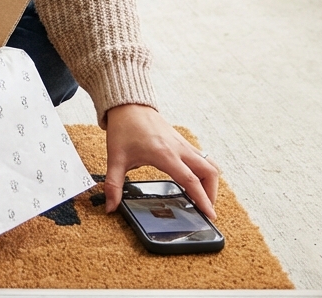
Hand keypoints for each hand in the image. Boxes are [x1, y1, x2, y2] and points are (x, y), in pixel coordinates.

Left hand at [104, 103, 219, 219]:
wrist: (128, 105)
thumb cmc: (124, 128)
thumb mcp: (115, 158)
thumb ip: (113, 185)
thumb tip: (110, 207)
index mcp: (164, 154)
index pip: (190, 180)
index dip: (202, 199)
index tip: (209, 214)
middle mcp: (179, 149)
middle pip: (209, 172)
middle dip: (211, 193)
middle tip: (205, 210)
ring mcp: (183, 144)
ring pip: (209, 163)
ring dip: (210, 182)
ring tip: (203, 198)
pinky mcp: (182, 141)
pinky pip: (202, 157)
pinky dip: (204, 171)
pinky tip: (195, 181)